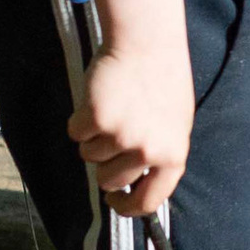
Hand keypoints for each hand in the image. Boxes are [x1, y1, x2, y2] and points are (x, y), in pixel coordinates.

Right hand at [69, 37, 194, 218]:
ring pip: (89, 156)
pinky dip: (80, 118)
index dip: (127, 206)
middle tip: (113, 132)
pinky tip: (99, 97)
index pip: (148, 202)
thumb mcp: (174, 125)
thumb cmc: (162, 82)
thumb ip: (160, 156)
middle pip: (108, 180)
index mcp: (174, 156)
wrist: (148, 42)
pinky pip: (76, 133)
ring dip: (94, 136)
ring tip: (113, 107)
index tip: (114, 200)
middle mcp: (149, 151)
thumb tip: (139, 187)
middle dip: (104, 162)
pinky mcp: (98, 118)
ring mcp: (123, 136)